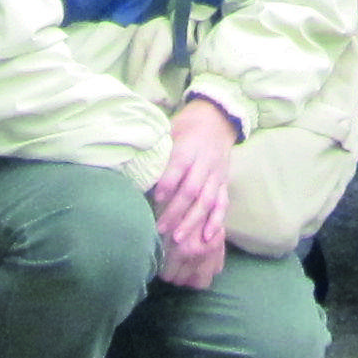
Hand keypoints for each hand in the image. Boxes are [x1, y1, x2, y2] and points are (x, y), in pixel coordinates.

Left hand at [150, 95, 237, 285]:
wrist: (217, 118)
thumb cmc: (186, 126)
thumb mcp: (170, 129)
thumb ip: (157, 149)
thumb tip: (133, 167)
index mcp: (189, 146)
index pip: (179, 166)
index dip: (168, 182)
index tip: (155, 198)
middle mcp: (205, 162)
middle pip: (192, 189)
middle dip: (175, 211)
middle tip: (160, 229)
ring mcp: (217, 174)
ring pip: (207, 200)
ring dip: (192, 221)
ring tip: (178, 238)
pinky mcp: (224, 182)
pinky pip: (223, 203)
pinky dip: (216, 221)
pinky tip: (207, 237)